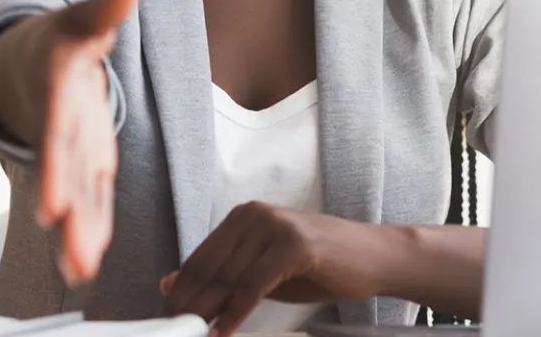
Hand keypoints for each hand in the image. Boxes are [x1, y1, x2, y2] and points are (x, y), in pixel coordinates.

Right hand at [33, 0, 139, 285]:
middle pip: (63, 175)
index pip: (57, 132)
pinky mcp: (82, 161)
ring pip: (74, 195)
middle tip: (71, 251)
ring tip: (82, 271)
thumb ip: (108, 3)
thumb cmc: (53, 40)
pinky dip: (88, 227)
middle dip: (67, 214)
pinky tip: (89, 263)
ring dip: (77, 234)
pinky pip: (88, 198)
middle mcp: (58, 128)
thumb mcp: (80, 17)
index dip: (55, 167)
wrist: (19, 63)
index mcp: (56, 93)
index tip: (52, 206)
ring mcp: (69, 149)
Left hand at [159, 203, 391, 336]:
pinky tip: (223, 332)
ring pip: (226, 278)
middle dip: (188, 306)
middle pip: (208, 269)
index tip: (167, 318)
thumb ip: (224, 275)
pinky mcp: (293, 245)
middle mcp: (254, 215)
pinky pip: (252, 286)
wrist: (373, 257)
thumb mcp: (264, 270)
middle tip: (176, 331)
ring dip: (206, 313)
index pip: (199, 258)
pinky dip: (234, 314)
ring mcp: (274, 227)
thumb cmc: (321, 265)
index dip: (180, 292)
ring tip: (194, 335)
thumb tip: (170, 282)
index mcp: (243, 216)